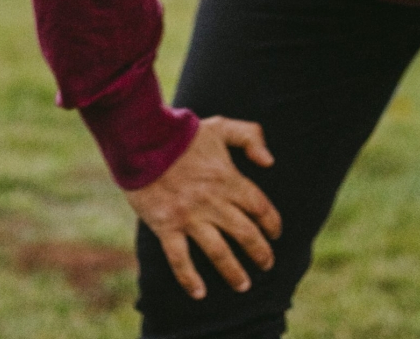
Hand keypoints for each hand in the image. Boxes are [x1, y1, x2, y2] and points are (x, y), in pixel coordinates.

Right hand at [124, 116, 281, 299]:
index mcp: (228, 178)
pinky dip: (189, 279)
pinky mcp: (166, 226)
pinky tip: (199, 293)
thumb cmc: (184, 133)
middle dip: (260, 252)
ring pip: (218, 251)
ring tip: (243, 285)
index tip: (276, 234)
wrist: (144, 139)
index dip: (272, 222)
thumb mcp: (221, 126)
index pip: (259, 206)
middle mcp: (213, 201)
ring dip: (233, 271)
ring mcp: (189, 216)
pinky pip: (180, 258)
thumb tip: (270, 162)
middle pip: (245, 233)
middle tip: (267, 265)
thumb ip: (250, 137)